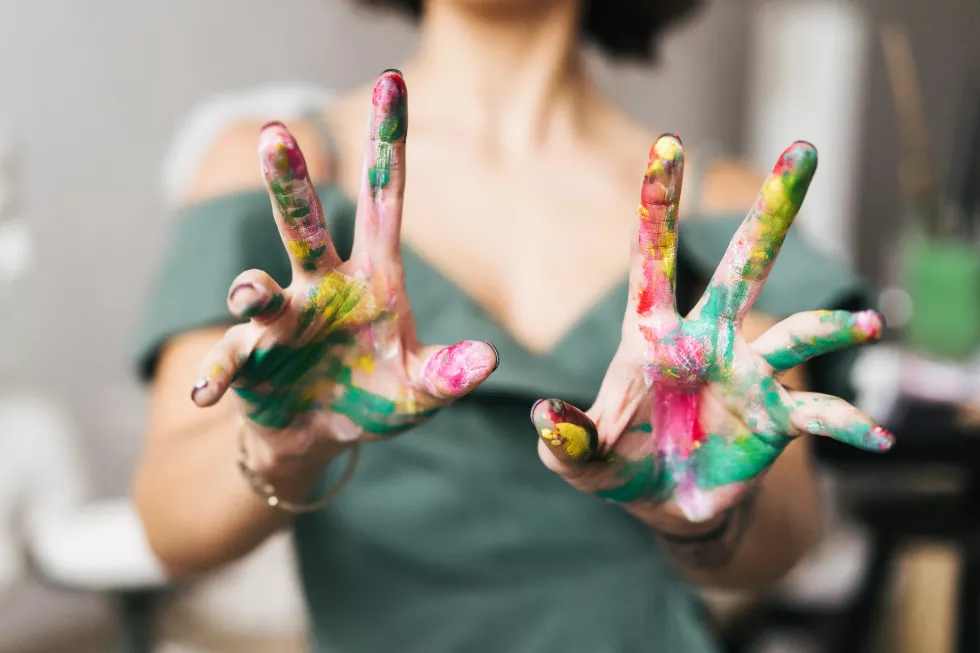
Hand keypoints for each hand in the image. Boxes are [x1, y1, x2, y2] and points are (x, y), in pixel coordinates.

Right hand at [191, 70, 497, 471]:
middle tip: (277, 135)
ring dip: (252, 287)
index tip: (392, 82)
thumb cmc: (374, 396)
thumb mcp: (420, 391)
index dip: (387, 145)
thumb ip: (448, 375)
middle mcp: (321, 287)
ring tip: (250, 294)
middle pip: (305, 226)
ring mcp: (282, 320)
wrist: (320, 435)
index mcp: (372, 278)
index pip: (382, 201)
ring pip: (259, 288)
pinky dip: (219, 373)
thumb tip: (489, 357)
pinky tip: (209, 392)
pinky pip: (230, 359)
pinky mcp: (248, 360)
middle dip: (290, 184)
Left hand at [532, 135, 890, 524]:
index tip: (667, 143)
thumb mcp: (585, 460)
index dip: (658, 204)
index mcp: (654, 336)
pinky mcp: (777, 417)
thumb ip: (565, 442)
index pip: (652, 260)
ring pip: (795, 333)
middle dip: (772, 212)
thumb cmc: (621, 465)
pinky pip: (819, 414)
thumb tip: (545, 418)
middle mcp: (709, 340)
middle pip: (741, 266)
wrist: (671, 503)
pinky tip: (879, 437)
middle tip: (805, 150)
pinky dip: (848, 424)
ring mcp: (749, 373)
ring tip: (864, 324)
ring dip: (829, 327)